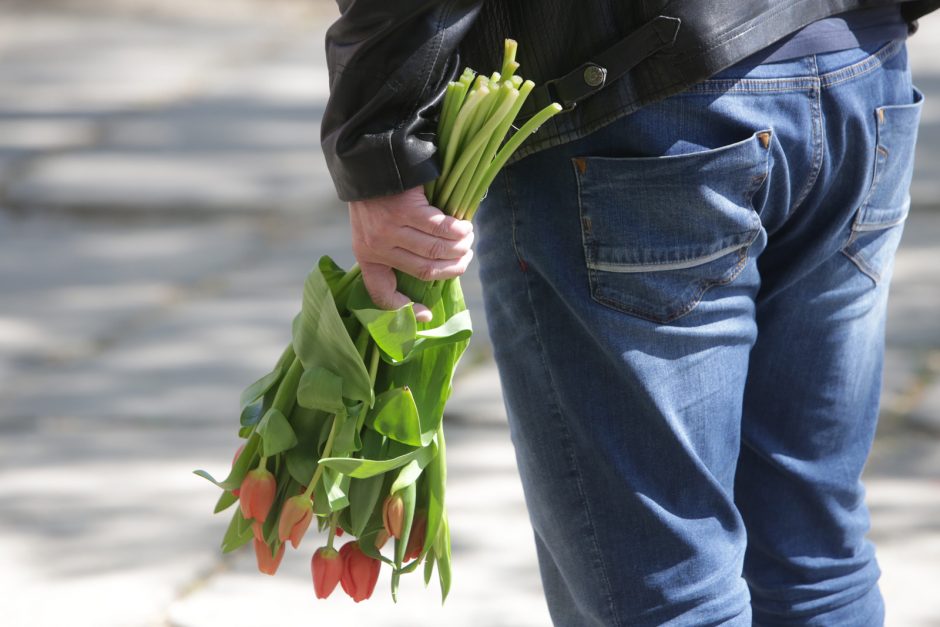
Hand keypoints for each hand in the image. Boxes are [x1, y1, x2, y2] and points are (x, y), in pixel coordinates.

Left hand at [349, 186, 473, 322]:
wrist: (368, 160)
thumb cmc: (377, 197)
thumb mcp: (374, 229)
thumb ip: (395, 249)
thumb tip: (435, 269)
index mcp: (367, 257)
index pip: (382, 293)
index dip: (405, 310)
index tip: (427, 314)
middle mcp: (376, 247)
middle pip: (425, 271)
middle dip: (452, 267)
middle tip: (466, 258)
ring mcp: (390, 229)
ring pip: (436, 250)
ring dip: (459, 247)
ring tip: (468, 239)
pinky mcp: (405, 210)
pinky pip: (441, 228)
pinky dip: (458, 230)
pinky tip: (465, 226)